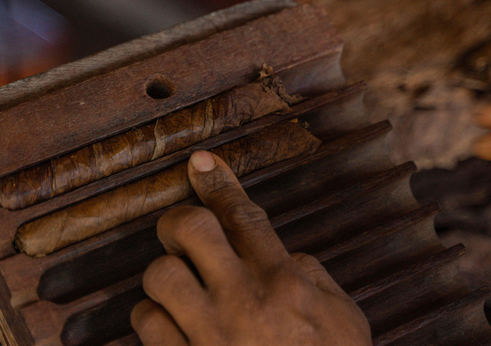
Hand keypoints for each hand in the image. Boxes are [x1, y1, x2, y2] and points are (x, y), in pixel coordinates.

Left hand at [131, 151, 371, 345]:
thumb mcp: (344, 316)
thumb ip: (310, 275)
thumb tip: (279, 254)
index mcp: (283, 282)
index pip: (244, 216)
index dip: (219, 183)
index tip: (200, 163)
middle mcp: (241, 301)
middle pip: (189, 232)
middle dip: (179, 222)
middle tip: (182, 232)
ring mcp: (208, 337)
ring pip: (158, 277)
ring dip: (165, 279)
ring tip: (181, 291)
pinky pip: (146, 326)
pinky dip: (154, 321)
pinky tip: (173, 329)